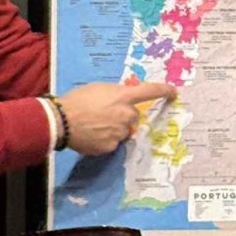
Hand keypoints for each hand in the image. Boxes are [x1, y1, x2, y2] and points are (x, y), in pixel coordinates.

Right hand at [58, 81, 177, 155]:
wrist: (62, 121)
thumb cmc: (77, 101)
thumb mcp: (98, 89)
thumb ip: (115, 93)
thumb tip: (123, 98)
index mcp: (123, 97)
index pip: (150, 92)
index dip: (164, 91)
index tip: (174, 92)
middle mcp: (126, 115)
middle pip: (133, 116)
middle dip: (122, 115)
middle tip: (103, 114)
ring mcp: (120, 133)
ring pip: (123, 131)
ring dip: (113, 128)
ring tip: (94, 125)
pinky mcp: (112, 147)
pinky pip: (113, 143)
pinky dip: (105, 140)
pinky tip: (92, 135)